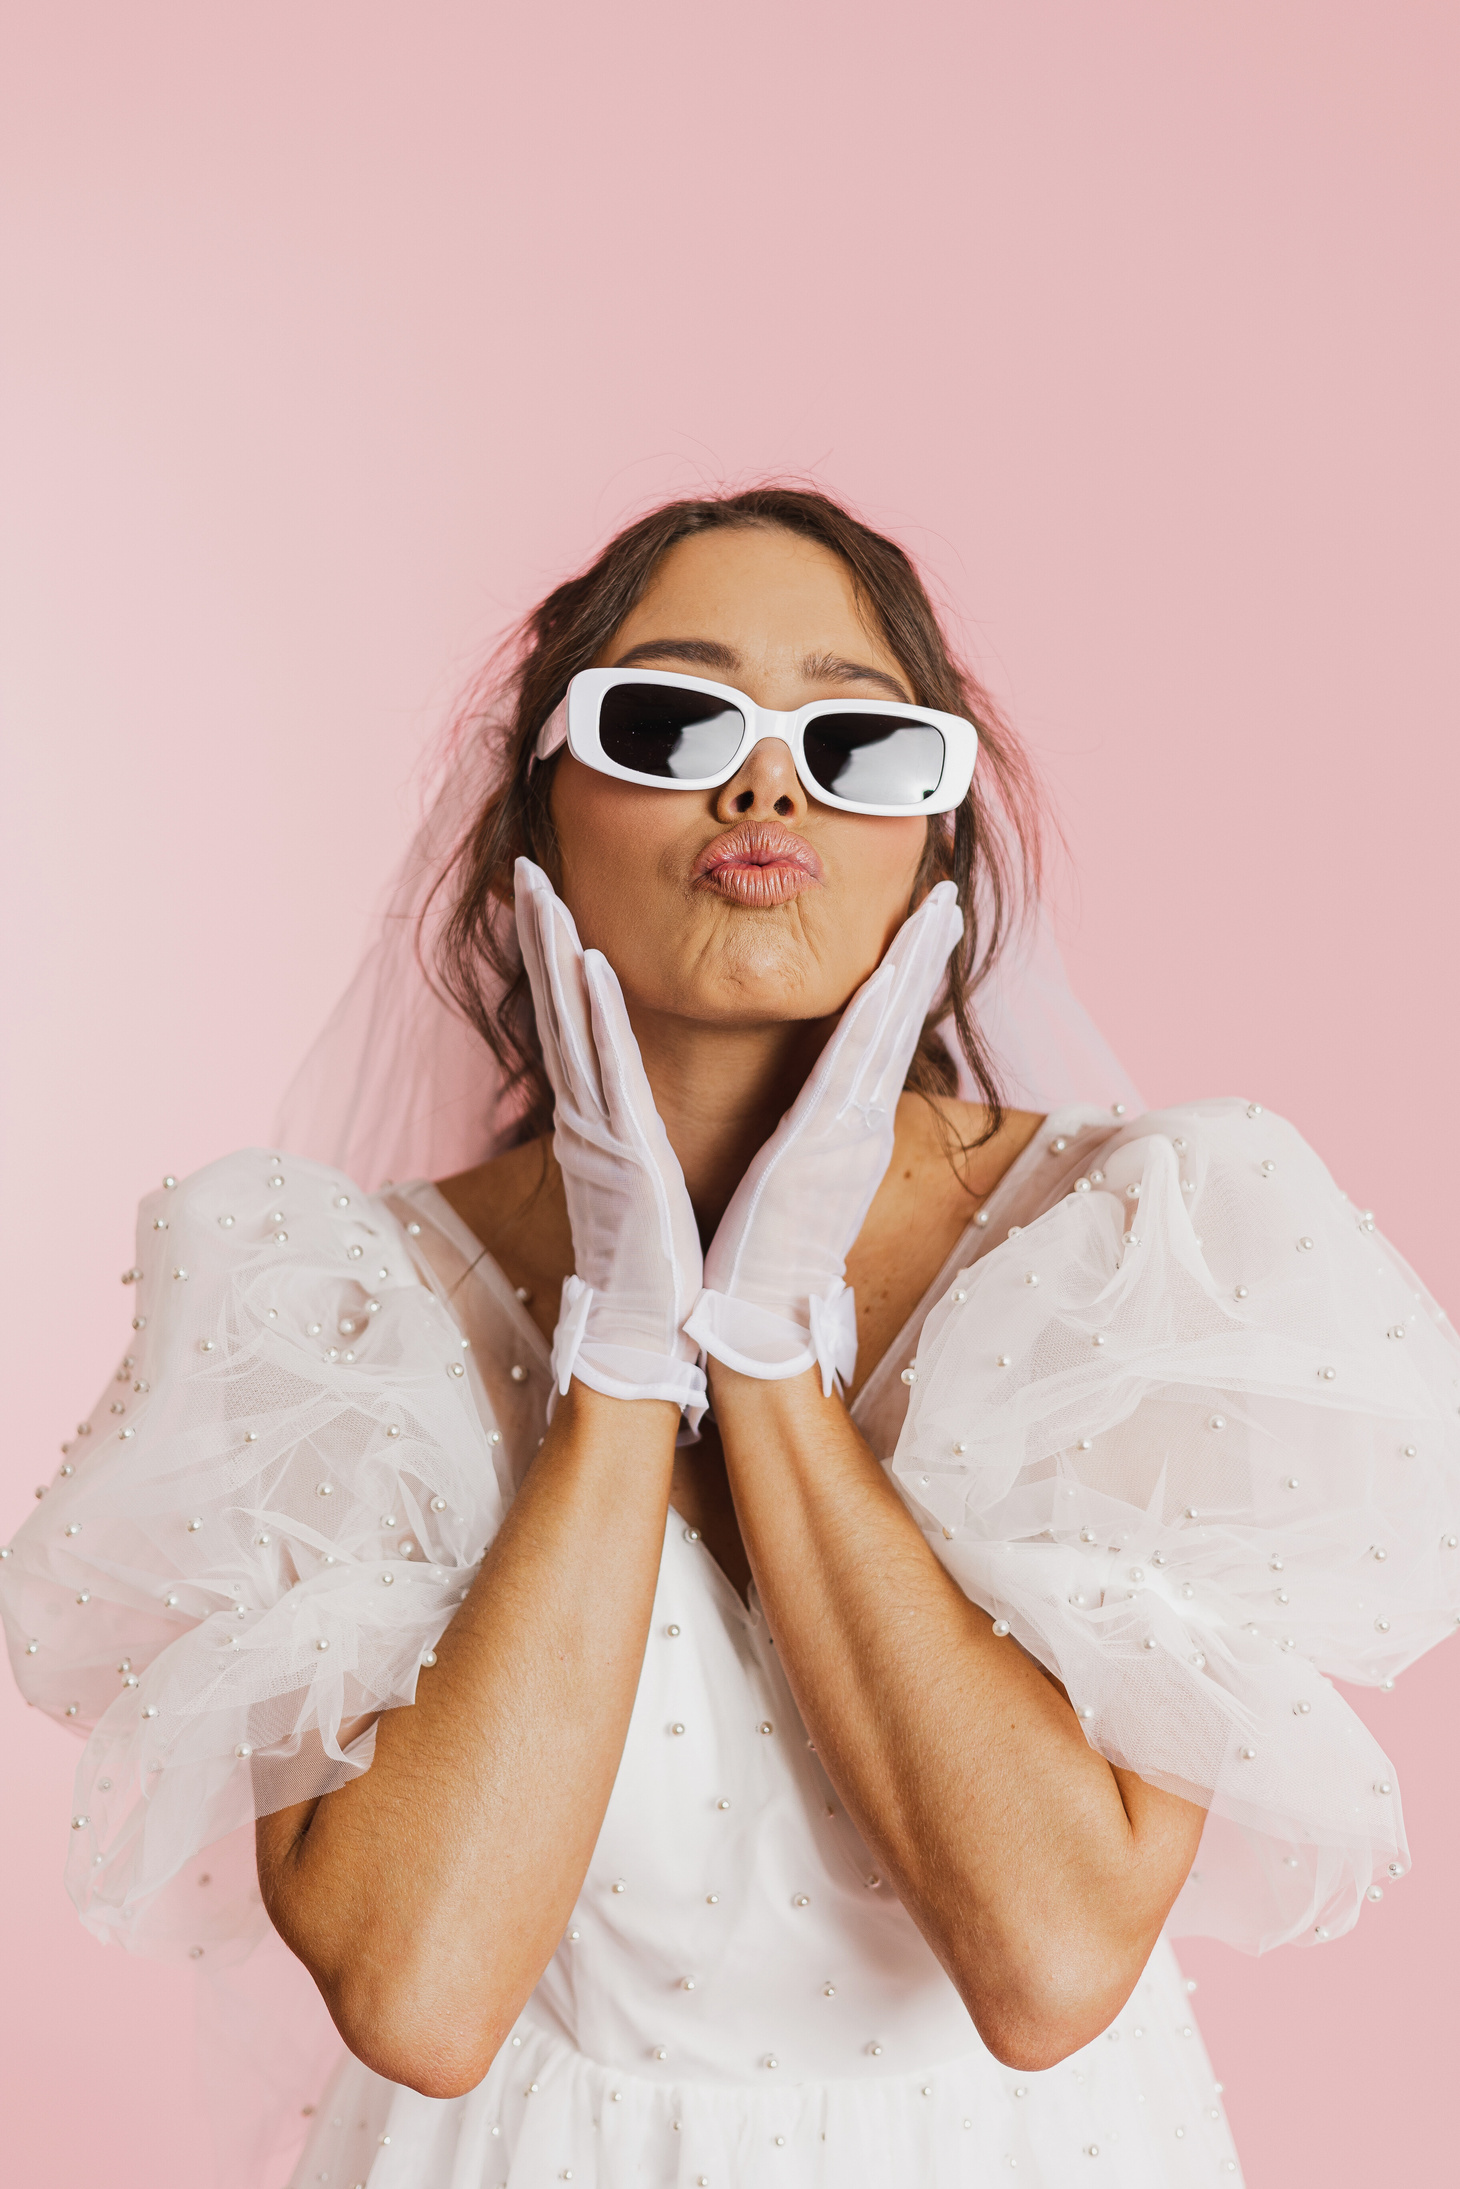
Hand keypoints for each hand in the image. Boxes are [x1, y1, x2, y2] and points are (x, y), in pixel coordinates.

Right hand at [514, 858, 705, 1417]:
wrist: (658, 1341)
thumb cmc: (667, 1269)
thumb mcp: (652, 1183)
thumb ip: (641, 1138)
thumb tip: (644, 1118)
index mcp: (602, 1122)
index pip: (577, 1021)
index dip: (555, 957)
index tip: (549, 897)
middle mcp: (588, 1118)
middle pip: (556, 1006)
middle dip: (539, 933)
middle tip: (526, 866)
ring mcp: (597, 1133)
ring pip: (569, 1022)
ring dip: (552, 950)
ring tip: (539, 886)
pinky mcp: (620, 1154)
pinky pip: (605, 1068)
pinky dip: (593, 1013)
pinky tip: (584, 960)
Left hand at [684, 881, 963, 1394]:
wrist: (749, 1328)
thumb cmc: (752, 1258)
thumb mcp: (781, 1182)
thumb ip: (797, 1140)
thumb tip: (799, 1115)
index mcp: (841, 1129)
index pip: (879, 1034)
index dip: (906, 976)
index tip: (925, 923)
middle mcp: (854, 1125)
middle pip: (897, 1018)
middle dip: (924, 952)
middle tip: (948, 892)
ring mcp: (846, 1134)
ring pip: (885, 1025)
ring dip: (912, 959)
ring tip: (937, 904)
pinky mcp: (823, 1146)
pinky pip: (850, 1058)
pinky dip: (870, 1007)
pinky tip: (885, 962)